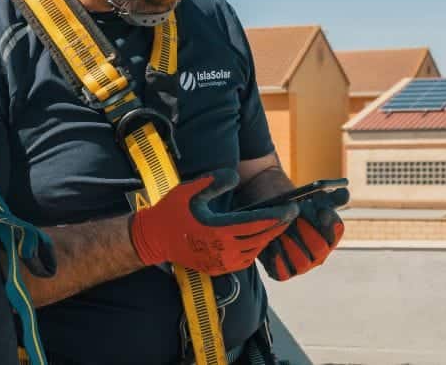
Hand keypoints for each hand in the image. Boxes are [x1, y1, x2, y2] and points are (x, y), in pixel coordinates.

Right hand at [129, 169, 298, 274]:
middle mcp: (223, 249)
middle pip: (260, 238)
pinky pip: (244, 260)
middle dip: (277, 226)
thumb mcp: (190, 190)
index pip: (256, 224)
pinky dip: (254, 249)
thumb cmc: (171, 212)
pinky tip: (257, 238)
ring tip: (276, 225)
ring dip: (266, 238)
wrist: (153, 238)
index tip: (291, 209)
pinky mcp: (217, 268)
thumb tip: (236, 176)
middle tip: (290, 214)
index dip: (276, 217)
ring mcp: (221, 262)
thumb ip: (214, 182)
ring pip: (254, 251)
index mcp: (219, 229)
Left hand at [261, 188, 348, 280]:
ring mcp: (301, 266)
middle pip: (320, 248)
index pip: (336, 230)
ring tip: (281, 230)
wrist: (269, 220)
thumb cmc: (294, 211)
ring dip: (291, 244)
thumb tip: (345, 192)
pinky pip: (282, 271)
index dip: (331, 221)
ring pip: (302, 262)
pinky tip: (272, 242)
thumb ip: (329, 197)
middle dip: (308, 231)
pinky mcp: (282, 273)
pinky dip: (277, 257)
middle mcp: (318, 254)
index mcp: (328, 236)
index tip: (322, 209)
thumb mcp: (310, 200)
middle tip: (295, 217)